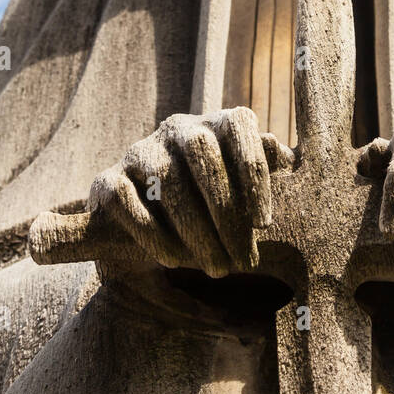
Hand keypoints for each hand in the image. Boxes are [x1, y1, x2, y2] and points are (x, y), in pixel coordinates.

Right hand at [87, 107, 292, 277]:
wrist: (154, 234)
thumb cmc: (216, 210)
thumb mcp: (246, 192)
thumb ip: (265, 172)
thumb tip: (285, 155)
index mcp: (216, 124)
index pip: (238, 126)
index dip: (253, 174)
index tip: (264, 224)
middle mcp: (178, 128)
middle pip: (202, 152)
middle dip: (225, 212)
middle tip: (242, 261)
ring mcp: (140, 151)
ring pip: (166, 179)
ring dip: (195, 231)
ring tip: (217, 269)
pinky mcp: (107, 180)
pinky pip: (126, 200)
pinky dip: (153, 234)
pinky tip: (175, 262)